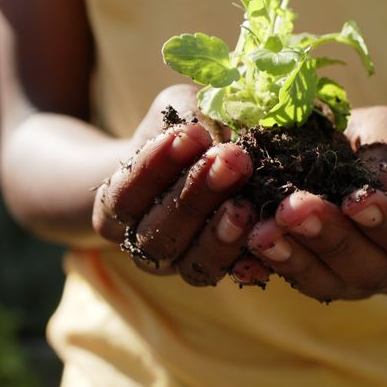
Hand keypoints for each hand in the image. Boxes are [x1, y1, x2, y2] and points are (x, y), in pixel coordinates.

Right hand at [92, 84, 269, 285]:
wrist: (194, 170)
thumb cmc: (179, 132)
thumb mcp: (177, 110)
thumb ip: (189, 112)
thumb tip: (221, 117)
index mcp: (116, 206)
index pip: (125, 193)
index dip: (154, 167)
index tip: (188, 135)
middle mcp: (143, 246)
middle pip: (160, 233)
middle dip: (196, 195)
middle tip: (233, 161)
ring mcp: (180, 265)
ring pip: (195, 263)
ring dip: (222, 233)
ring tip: (247, 204)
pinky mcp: (220, 272)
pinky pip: (233, 276)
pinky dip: (252, 261)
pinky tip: (271, 239)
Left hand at [244, 106, 386, 300]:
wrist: (348, 158)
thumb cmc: (375, 141)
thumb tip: (386, 181)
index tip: (356, 199)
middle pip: (372, 269)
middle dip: (331, 239)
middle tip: (294, 208)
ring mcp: (358, 284)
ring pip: (330, 284)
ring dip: (295, 257)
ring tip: (263, 230)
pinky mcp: (318, 282)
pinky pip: (294, 282)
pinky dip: (270, 265)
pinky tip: (247, 244)